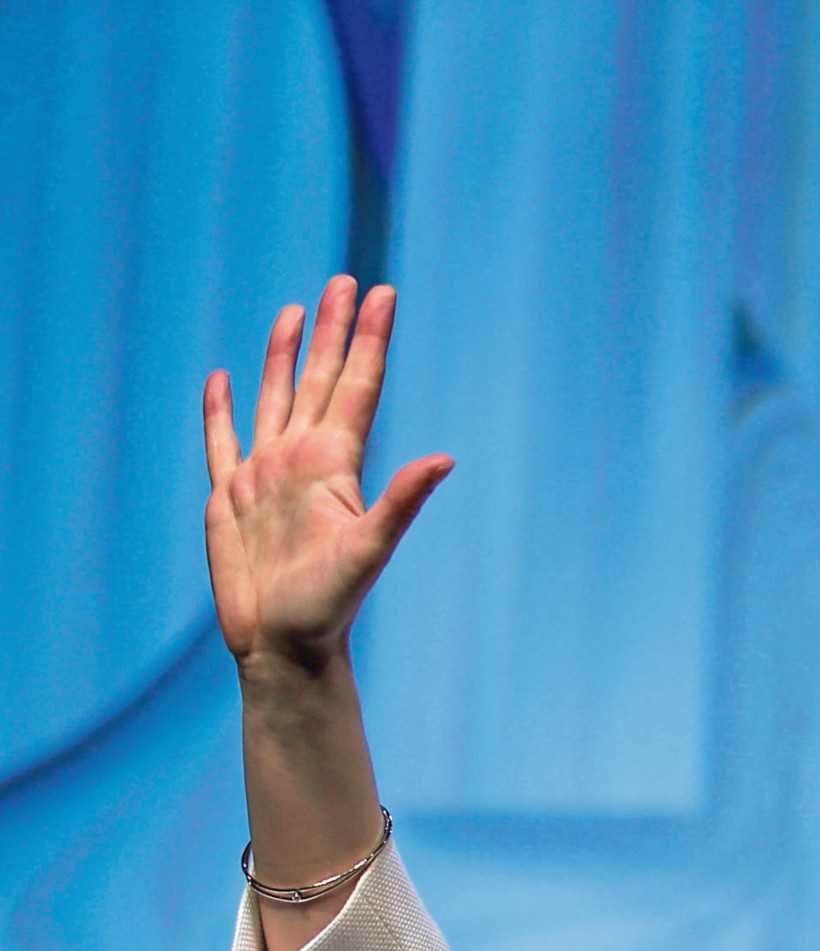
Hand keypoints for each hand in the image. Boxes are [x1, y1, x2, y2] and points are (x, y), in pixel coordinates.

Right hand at [203, 276, 451, 673]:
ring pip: (276, 398)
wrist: (282, 645)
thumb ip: (402, 503)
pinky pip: (222, 441)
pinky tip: (224, 378)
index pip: (356, 387)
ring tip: (295, 311)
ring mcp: (265, 476)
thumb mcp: (368, 550)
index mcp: (334, 464)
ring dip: (285, 356)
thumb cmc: (328, 606)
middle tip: (345, 282)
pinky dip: (221, 409)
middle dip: (333, 331)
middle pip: (319, 379)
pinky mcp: (228, 497)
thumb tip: (445, 460)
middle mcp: (301, 460)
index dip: (368, 340)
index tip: (382, 293)